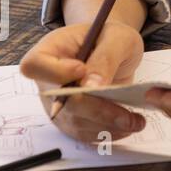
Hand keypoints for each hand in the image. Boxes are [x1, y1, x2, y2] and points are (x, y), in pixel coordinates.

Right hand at [20, 21, 145, 143]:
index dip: (55, 72)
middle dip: (97, 111)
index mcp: (50, 50)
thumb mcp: (117, 38)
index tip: (82, 70)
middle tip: (128, 115)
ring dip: (106, 126)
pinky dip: (105, 133)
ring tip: (136, 122)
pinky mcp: (69, 118)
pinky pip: (82, 132)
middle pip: (59, 102)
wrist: (113, 49)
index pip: (34, 65)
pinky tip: (126, 126)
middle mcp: (47, 80)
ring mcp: (56, 103)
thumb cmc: (111, 38)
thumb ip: (105, 58)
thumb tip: (92, 86)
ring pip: (73, 122)